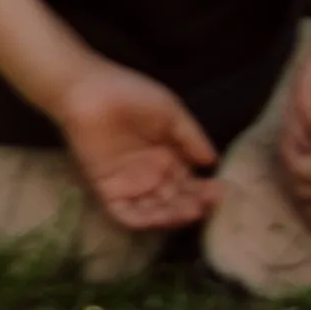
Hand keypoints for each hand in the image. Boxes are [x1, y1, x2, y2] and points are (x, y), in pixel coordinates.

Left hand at [48, 61, 223, 231]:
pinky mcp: (106, 189)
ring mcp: (129, 184)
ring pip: (154, 211)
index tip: (222, 191)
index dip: (205, 190)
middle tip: (206, 205)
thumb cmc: (130, 93)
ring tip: (190, 211)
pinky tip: (160, 217)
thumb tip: (214, 161)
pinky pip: (125, 213)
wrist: (88, 89)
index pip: (190, 183)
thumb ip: (191, 137)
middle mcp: (150, 175)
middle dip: (192, 205)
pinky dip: (142, 219)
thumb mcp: (170, 112)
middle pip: (175, 200)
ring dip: (172, 216)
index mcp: (167, 158)